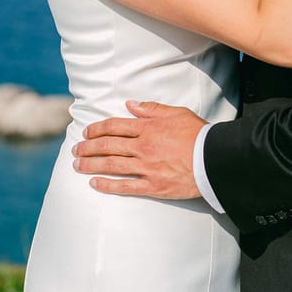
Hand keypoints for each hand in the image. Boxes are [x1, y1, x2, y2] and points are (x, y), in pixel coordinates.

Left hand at [72, 100, 204, 199]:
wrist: (215, 159)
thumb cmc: (198, 135)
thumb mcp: (177, 113)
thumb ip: (152, 109)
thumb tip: (130, 104)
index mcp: (148, 128)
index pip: (114, 126)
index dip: (97, 129)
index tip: (87, 132)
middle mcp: (143, 147)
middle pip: (108, 146)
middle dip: (88, 147)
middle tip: (76, 150)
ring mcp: (146, 168)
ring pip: (111, 165)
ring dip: (91, 165)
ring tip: (77, 165)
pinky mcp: (153, 186)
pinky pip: (125, 187)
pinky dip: (107, 185)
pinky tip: (94, 184)